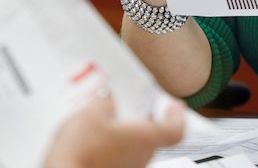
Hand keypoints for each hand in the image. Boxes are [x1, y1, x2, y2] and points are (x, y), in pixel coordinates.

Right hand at [42, 94, 184, 167]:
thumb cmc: (80, 151)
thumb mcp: (91, 113)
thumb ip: (105, 102)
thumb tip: (108, 101)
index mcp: (145, 138)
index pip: (175, 130)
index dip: (177, 116)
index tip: (175, 105)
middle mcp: (142, 157)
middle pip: (152, 135)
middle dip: (141, 119)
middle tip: (129, 105)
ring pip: (133, 147)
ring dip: (124, 133)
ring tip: (103, 120)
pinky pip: (119, 157)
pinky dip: (112, 147)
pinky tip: (92, 139)